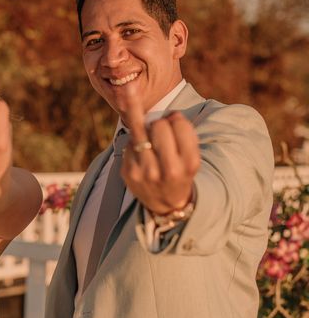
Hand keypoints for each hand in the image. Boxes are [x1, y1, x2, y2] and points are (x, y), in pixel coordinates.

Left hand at [120, 82, 199, 214]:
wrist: (166, 205)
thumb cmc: (179, 171)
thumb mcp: (189, 155)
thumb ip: (183, 132)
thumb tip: (171, 113)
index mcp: (189, 164)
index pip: (181, 124)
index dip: (176, 119)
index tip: (175, 123)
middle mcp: (169, 170)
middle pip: (159, 125)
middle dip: (159, 123)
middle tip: (160, 132)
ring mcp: (146, 172)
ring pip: (140, 129)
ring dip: (145, 128)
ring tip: (149, 134)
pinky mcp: (128, 172)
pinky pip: (129, 141)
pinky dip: (134, 142)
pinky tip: (140, 153)